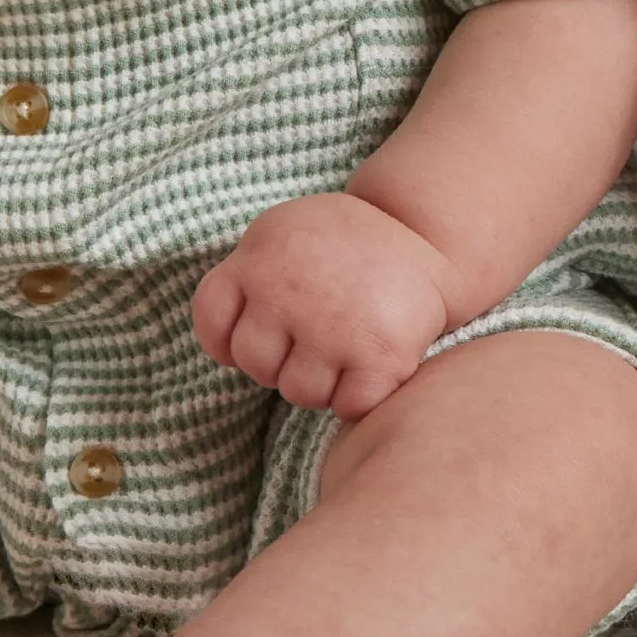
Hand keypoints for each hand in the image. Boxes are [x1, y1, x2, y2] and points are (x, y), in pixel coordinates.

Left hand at [194, 193, 456, 419]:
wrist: (424, 230)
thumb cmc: (346, 241)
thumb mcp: (282, 233)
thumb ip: (247, 276)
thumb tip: (226, 348)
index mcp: (258, 261)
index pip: (212, 326)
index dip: (230, 341)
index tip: (266, 331)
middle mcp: (287, 295)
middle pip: (255, 365)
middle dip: (281, 361)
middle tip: (315, 336)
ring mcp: (333, 328)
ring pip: (300, 394)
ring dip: (322, 382)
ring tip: (344, 350)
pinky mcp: (380, 354)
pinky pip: (349, 407)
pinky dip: (359, 398)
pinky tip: (369, 368)